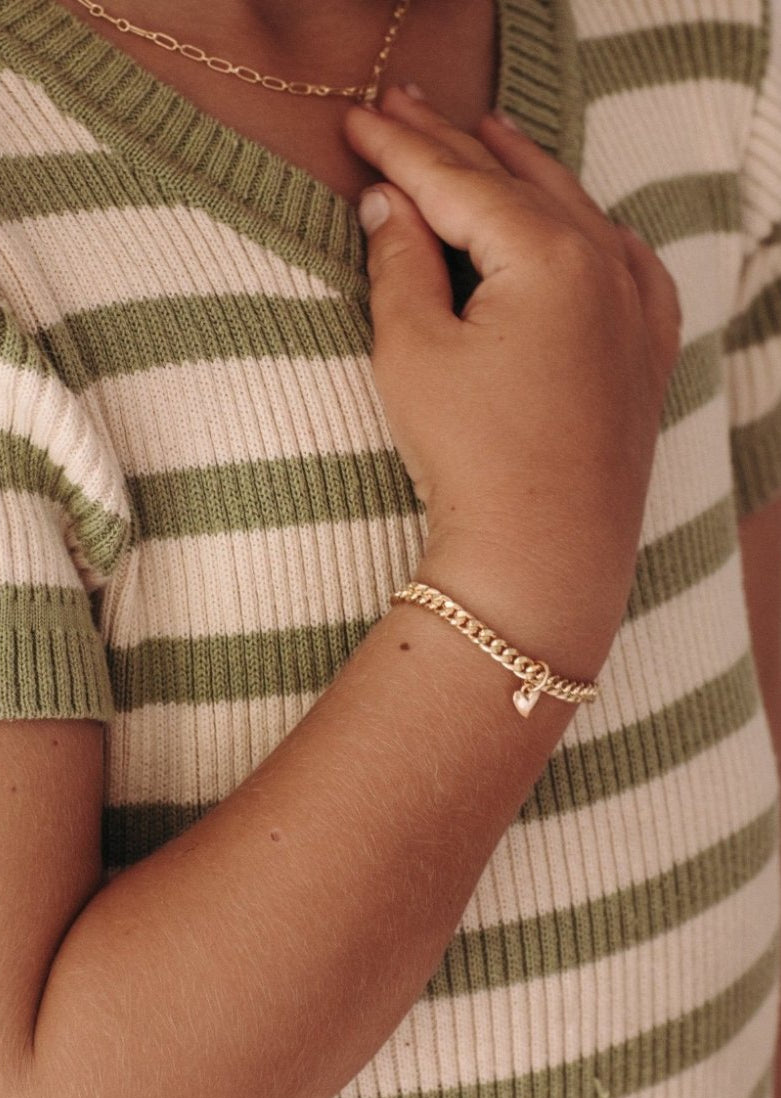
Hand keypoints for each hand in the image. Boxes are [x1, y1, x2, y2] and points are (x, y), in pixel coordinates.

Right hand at [344, 88, 680, 670]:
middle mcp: (606, 266)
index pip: (459, 180)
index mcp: (548, 254)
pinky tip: (586, 221)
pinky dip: (595, 232)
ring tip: (486, 133)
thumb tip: (390, 205)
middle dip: (453, 143)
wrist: (543, 559)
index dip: (401, 147)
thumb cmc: (473, 460)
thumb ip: (400, 263)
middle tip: (401, 105)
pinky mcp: (644, 354)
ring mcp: (635, 309)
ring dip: (524, 173)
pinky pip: (627, 267)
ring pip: (575, 213)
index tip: (358, 119)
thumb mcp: (413, 352)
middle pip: (517, 184)